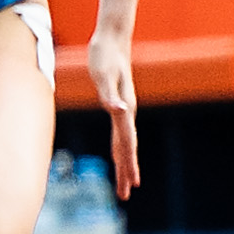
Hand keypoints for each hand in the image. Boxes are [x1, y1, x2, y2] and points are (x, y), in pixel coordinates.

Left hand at [91, 35, 139, 204]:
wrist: (112, 40)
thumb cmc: (104, 55)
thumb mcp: (102, 74)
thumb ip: (110, 94)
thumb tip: (119, 111)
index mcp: (123, 108)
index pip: (126, 142)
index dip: (128, 163)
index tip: (131, 183)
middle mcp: (126, 111)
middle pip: (128, 147)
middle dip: (127, 171)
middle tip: (126, 193)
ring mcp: (123, 108)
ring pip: (125, 142)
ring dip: (125, 162)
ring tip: (126, 182)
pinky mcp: (116, 103)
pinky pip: (119, 132)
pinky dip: (119, 147)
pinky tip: (118, 153)